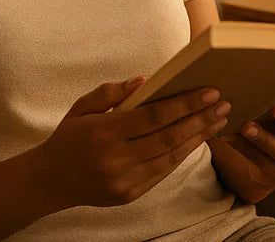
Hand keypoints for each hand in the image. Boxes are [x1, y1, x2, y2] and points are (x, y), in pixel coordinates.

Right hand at [33, 78, 230, 209]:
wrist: (50, 181)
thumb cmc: (70, 136)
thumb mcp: (82, 106)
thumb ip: (112, 92)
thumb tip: (145, 80)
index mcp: (104, 133)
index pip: (154, 116)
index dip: (185, 104)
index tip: (210, 91)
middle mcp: (116, 160)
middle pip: (169, 137)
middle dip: (201, 119)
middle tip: (223, 103)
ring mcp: (125, 181)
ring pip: (171, 157)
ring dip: (199, 137)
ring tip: (218, 119)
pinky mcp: (131, 195)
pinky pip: (164, 171)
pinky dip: (184, 153)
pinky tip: (198, 138)